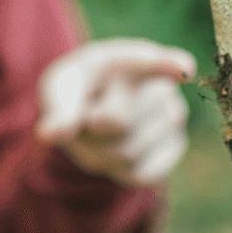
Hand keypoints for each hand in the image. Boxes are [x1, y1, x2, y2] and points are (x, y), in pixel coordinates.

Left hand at [37, 38, 194, 185]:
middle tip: (88, 116)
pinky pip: (141, 173)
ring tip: (102, 132)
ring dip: (101, 152)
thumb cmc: (77, 92)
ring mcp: (174, 115)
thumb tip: (49, 134)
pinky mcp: (176, 147)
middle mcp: (159, 84)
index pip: (149, 61)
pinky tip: (117, 148)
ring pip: (126, 154)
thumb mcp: (59, 90)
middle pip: (116, 122)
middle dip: (90, 129)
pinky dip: (119, 171)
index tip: (182, 68)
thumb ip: (58, 108)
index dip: (166, 63)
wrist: (95, 108)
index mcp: (128, 59)